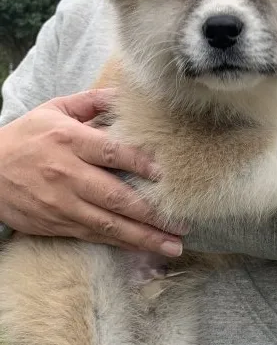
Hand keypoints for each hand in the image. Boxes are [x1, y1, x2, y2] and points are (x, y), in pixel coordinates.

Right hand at [0, 89, 183, 255]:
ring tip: (173, 245)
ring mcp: (62, 204)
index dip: (141, 164)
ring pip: (109, 223)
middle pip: (116, 196)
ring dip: (144, 236)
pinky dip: (121, 244)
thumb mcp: (54, 110)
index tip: (167, 175)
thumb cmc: (26, 137)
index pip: (112, 153)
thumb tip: (125, 94)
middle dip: (152, 212)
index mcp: (69, 141)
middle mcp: (67, 174)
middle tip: (182, 222)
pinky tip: (144, 249)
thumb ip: (91, 102)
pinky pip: (94, 236)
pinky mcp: (57, 224)